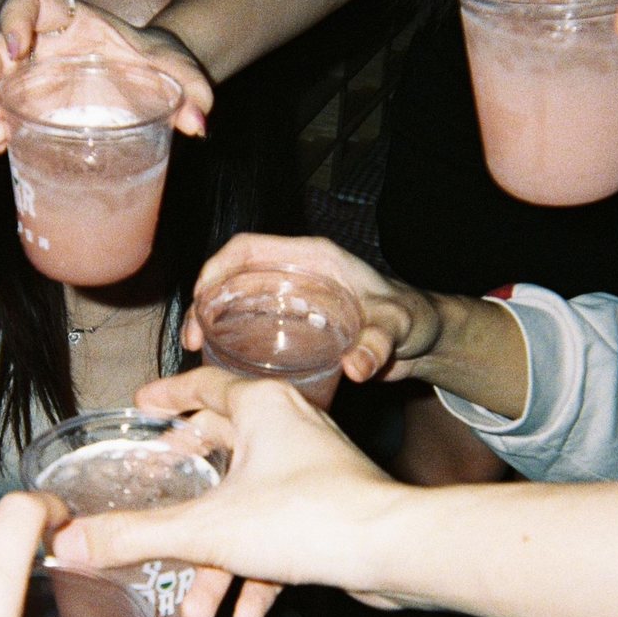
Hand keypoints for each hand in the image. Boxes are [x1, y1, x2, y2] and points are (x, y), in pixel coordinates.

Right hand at [0, 0, 212, 153]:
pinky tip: (2, 151)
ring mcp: (28, 74)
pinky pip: (2, 112)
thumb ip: (190, 86)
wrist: (151, 80)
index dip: (15, 18)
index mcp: (66, 18)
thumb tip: (200, 123)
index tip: (18, 46)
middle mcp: (38, 43)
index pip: (28, 3)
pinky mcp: (28, 103)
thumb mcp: (174, 66)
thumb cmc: (155, 63)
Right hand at [52, 369, 411, 616]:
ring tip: (195, 603)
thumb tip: (67, 541)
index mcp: (262, 407)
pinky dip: (259, 571)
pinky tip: (246, 612)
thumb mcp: (205, 530)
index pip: (203, 386)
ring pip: (250, 508)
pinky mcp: (332, 512)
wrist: (392, 553)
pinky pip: (282, 537)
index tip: (142, 407)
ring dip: (219, 558)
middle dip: (187, 490)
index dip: (167, 397)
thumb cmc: (307, 518)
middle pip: (225, 447)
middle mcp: (290, 428)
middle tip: (157, 491)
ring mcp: (314, 470)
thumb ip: (135, 536)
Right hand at [188, 234, 442, 384]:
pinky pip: (252, 324)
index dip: (217, 267)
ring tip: (199, 352)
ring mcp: (293, 300)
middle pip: (235, 275)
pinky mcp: (294, 325)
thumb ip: (380, 344)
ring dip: (213, 320)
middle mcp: (296, 275)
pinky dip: (232, 339)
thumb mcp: (399, 326)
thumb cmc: (413, 318)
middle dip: (205, 300)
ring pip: (238, 300)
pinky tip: (223, 365)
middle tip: (194, 339)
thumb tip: (357, 368)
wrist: (424, 339)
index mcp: (313, 258)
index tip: (200, 297)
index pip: (250, 248)